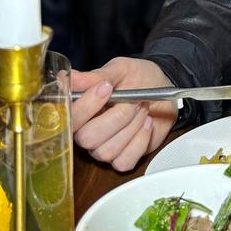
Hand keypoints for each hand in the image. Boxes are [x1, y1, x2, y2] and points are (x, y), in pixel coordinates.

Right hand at [71, 56, 177, 170]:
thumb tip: (68, 77)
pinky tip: (146, 124)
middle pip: (88, 138)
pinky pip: (124, 161)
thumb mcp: (119, 69)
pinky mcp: (121, 159)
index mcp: (81, 109)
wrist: (162, 89)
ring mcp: (103, 148)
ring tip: (142, 109)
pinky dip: (140, 141)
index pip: (70, 117)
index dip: (86, 106)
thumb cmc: (137, 78)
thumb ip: (94, 76)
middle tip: (133, 100)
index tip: (107, 88)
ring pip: (107, 151)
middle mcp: (86, 132)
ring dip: (131, 126)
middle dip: (117, 117)